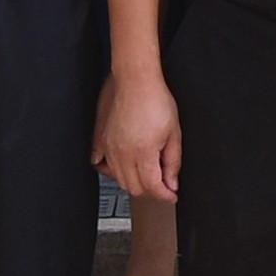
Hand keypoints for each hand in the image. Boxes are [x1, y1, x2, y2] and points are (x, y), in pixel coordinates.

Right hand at [101, 69, 182, 204]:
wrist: (135, 80)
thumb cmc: (155, 100)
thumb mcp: (174, 132)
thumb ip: (173, 161)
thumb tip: (172, 183)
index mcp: (142, 153)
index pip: (152, 187)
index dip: (165, 195)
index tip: (171, 195)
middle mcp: (122, 154)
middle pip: (134, 188)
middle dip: (151, 190)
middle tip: (162, 183)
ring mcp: (108, 148)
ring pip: (119, 180)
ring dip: (134, 181)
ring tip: (146, 172)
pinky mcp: (101, 140)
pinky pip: (102, 165)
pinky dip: (112, 170)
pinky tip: (123, 165)